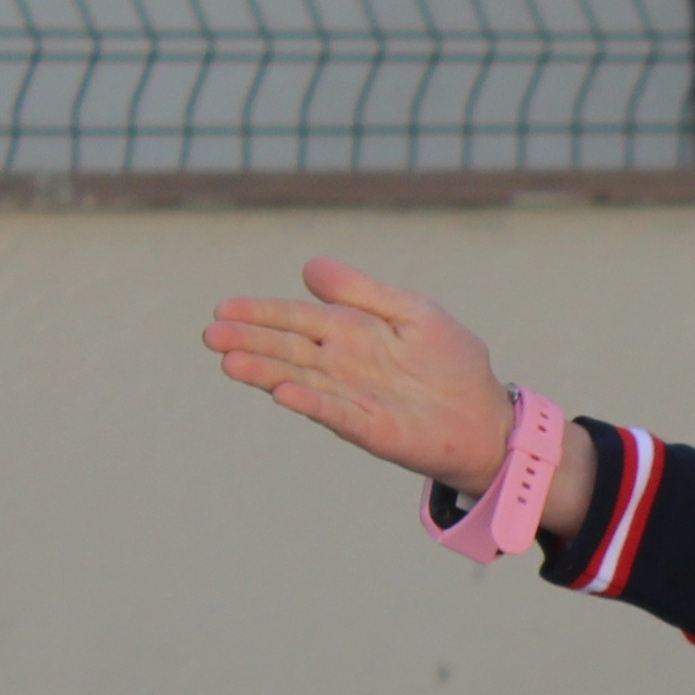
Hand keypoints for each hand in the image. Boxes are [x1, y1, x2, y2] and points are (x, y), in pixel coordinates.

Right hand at [206, 258, 521, 483]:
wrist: (484, 414)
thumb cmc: (450, 362)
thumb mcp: (410, 311)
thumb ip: (361, 293)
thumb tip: (308, 266)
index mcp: (350, 332)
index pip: (296, 319)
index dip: (260, 313)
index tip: (223, 308)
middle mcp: (341, 365)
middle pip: (288, 349)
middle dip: (250, 341)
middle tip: (211, 335)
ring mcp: (351, 398)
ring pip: (300, 380)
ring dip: (266, 372)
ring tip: (230, 362)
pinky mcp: (370, 429)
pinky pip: (335, 412)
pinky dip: (310, 402)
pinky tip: (283, 392)